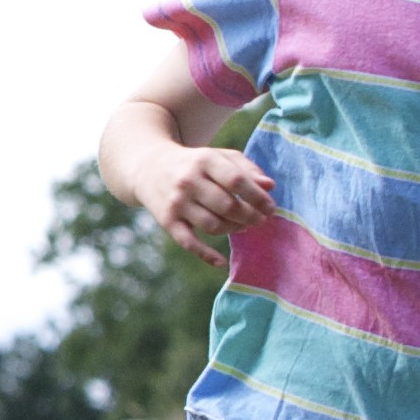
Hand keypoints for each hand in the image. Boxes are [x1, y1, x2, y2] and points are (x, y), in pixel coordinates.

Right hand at [140, 138, 275, 265]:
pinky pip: (189, 243)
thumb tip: (270, 186)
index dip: (258, 197)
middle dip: (250, 216)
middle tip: (260, 220)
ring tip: (243, 226)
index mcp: (205, 160)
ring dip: (234, 229)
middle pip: (228, 206)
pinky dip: (206, 255)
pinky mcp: (168, 221)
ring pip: (213, 225)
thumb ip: (246, 168)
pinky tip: (221, 262)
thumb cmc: (195, 164)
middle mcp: (189, 181)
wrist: (148, 168)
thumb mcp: (218, 157)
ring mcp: (177, 202)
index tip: (271, 207)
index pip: (237, 181)